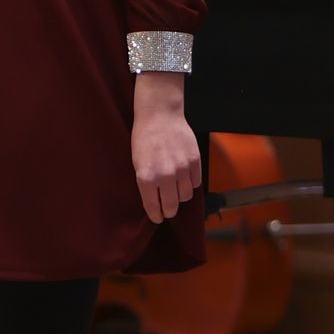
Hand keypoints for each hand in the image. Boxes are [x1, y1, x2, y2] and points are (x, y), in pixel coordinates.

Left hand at [132, 71, 199, 222]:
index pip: (153, 206)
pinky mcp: (195, 162)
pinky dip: (190, 184)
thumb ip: (146, 181)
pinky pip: (195, 183)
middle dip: (169, 211)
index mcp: (146, 177)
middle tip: (167, 211)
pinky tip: (184, 179)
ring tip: (175, 192)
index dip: (155, 215)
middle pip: (172, 205)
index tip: (157, 218)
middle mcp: (165, 175)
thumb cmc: (144, 137)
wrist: (160, 115)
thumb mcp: (137, 161)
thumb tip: (154, 200)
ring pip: (185, 196)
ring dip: (180, 197)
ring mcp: (182, 169)